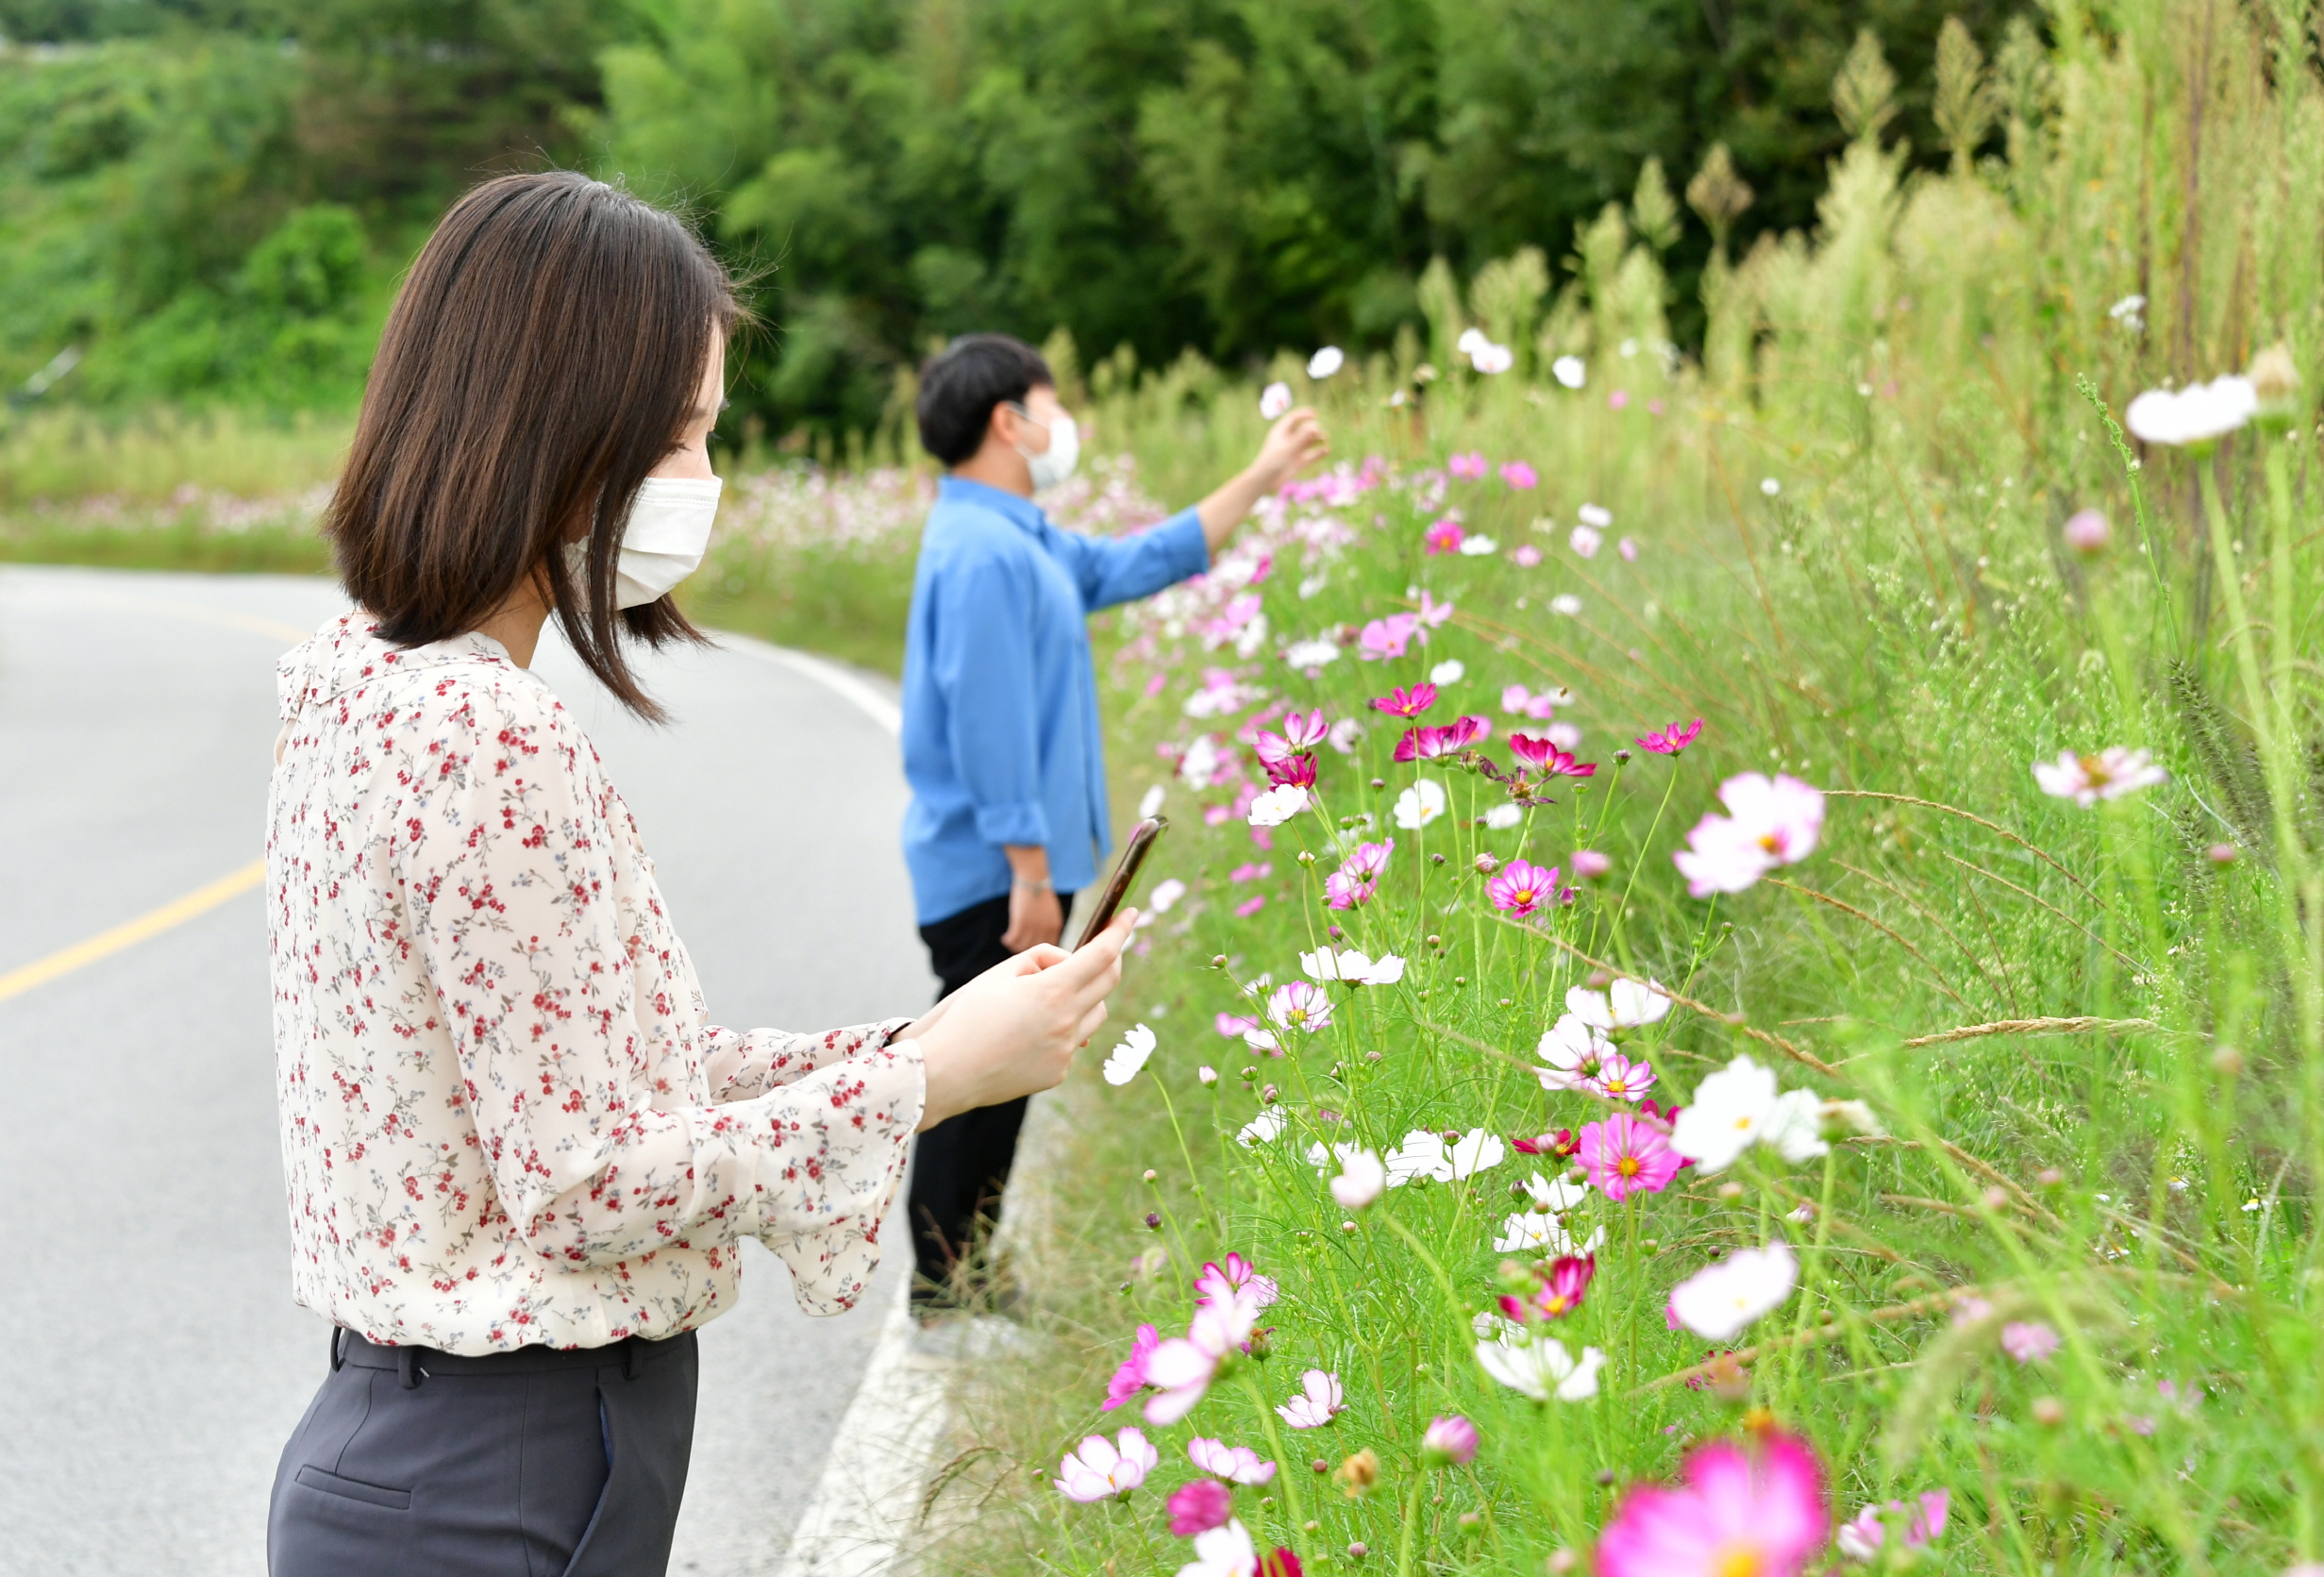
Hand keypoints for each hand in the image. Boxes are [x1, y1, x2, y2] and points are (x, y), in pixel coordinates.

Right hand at [906, 910, 1136, 1128]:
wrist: (948, 1072)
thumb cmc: (969, 1016)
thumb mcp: (1001, 973)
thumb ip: (1042, 959)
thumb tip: (1069, 965)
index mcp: (1052, 991)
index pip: (1102, 954)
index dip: (1120, 931)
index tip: (1131, 915)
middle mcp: (1067, 1022)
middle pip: (1108, 983)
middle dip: (1112, 960)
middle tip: (1105, 949)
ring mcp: (1065, 1051)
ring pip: (1095, 1014)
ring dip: (1085, 998)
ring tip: (1051, 998)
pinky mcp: (1058, 1073)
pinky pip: (1073, 1043)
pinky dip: (1062, 1030)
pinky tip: (1031, 1034)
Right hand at [1001, 883, 1064, 951]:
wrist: (1033, 878)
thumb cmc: (1040, 891)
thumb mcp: (1051, 910)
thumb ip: (1049, 924)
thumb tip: (1041, 935)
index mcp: (1055, 925)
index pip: (1049, 946)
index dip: (1039, 949)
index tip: (1029, 948)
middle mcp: (1046, 929)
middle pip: (1034, 948)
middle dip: (1024, 949)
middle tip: (1016, 946)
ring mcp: (1033, 927)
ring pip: (1022, 946)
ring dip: (1014, 946)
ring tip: (1009, 942)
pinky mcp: (1020, 922)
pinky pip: (1013, 939)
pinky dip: (1008, 940)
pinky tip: (1004, 938)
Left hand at [1248, 408, 1327, 491]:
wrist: (1265, 481)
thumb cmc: (1272, 462)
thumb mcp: (1287, 448)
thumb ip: (1301, 437)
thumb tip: (1315, 426)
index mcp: (1281, 432)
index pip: (1294, 418)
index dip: (1304, 414)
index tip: (1315, 414)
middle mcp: (1288, 440)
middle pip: (1304, 429)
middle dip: (1313, 428)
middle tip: (1319, 431)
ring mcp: (1294, 451)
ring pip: (1309, 442)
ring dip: (1317, 438)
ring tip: (1325, 438)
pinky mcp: (1298, 463)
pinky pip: (1311, 455)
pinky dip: (1319, 453)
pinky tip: (1326, 450)